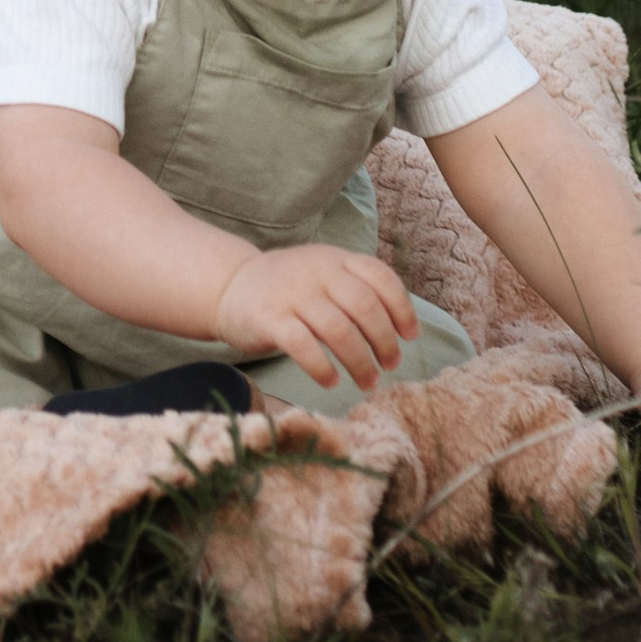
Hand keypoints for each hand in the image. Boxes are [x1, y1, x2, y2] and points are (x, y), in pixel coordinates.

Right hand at [213, 244, 416, 391]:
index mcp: (335, 259)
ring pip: (338, 330)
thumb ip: (356, 289)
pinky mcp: (269, 318)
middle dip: (384, 341)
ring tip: (367, 382)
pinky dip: (322, 368)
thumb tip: (401, 328)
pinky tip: (331, 381)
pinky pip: (303, 346)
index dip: (402, 308)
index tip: (410, 336)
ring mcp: (291, 294)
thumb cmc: (290, 289)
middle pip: (364, 306)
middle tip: (390, 366)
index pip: (380, 277)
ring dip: (359, 362)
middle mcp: (316, 271)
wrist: (230, 286)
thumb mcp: (324, 274)